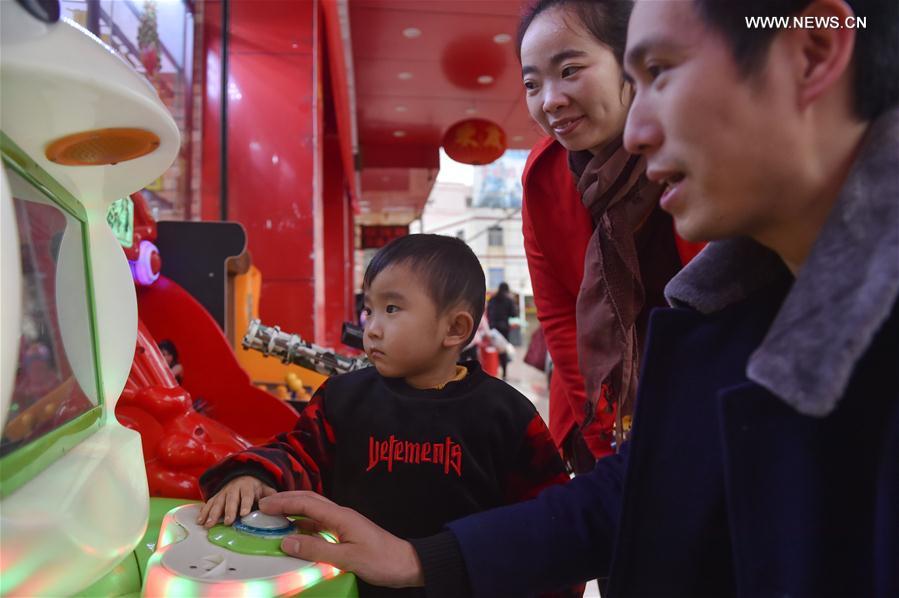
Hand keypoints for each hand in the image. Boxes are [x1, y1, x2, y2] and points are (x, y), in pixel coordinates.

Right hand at [196, 475, 276, 527]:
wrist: (243, 476)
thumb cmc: (256, 488)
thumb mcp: (265, 489)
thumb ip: (271, 496)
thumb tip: (278, 505)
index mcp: (248, 487)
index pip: (247, 496)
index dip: (246, 504)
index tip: (244, 514)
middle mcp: (234, 488)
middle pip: (231, 500)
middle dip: (229, 511)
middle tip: (228, 522)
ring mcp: (223, 492)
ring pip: (217, 502)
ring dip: (212, 513)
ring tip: (209, 524)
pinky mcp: (216, 496)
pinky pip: (208, 504)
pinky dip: (203, 512)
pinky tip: (199, 521)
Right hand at [258, 492, 424, 588]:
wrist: (406, 563)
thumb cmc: (381, 560)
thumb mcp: (347, 558)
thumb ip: (316, 549)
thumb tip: (287, 541)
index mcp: (340, 516)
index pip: (306, 504)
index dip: (283, 503)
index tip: (263, 505)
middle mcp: (341, 514)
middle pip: (309, 501)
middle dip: (285, 500)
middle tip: (263, 505)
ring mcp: (344, 522)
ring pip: (314, 510)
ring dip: (293, 510)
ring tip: (274, 515)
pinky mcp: (346, 532)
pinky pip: (320, 523)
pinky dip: (304, 524)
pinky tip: (295, 531)